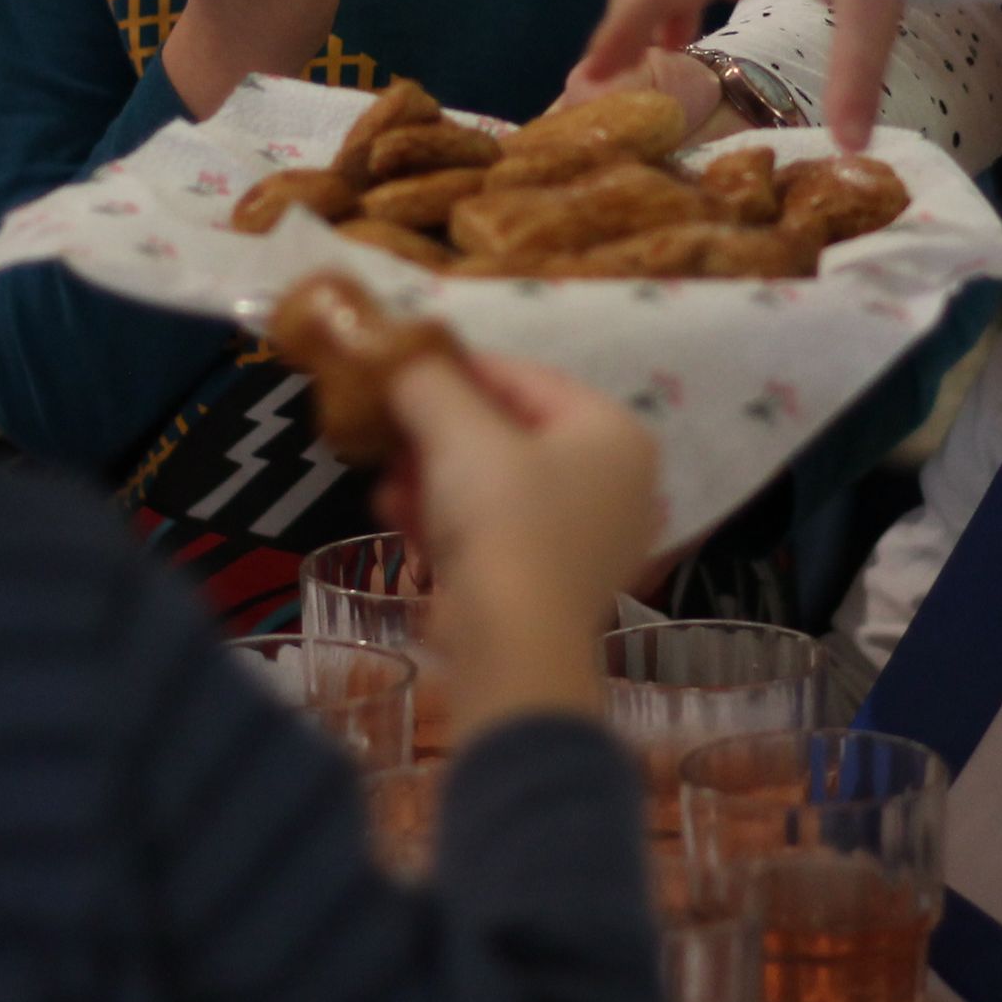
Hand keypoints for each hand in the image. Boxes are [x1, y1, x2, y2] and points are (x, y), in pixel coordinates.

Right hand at [381, 352, 658, 735]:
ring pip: (496, 484)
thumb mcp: (459, 434)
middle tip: (386, 431)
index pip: (527, 378)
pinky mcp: (553, 581)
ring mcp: (588, 535)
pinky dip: (450, 520)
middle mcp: (616, 480)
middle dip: (438, 434)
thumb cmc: (503, 521)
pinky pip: (497, 529)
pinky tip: (401, 520)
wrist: (513, 646)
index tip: (400, 367)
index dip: (457, 368)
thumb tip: (399, 355)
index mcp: (613, 433)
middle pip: (509, 433)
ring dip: (433, 479)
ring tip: (386, 484)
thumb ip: (429, 382)